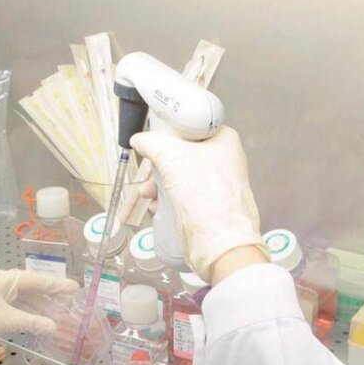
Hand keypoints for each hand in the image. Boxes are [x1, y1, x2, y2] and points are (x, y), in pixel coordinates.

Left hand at [0, 269, 78, 358]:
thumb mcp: (4, 321)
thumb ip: (30, 322)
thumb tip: (53, 326)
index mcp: (1, 279)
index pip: (34, 280)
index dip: (55, 285)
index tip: (74, 287)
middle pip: (29, 289)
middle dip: (49, 298)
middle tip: (69, 304)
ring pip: (20, 301)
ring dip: (37, 309)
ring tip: (57, 316)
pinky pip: (12, 309)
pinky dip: (25, 316)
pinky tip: (36, 324)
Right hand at [132, 126, 267, 282]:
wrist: (218, 239)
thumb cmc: (204, 192)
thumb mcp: (172, 157)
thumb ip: (152, 143)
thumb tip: (139, 139)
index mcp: (224, 140)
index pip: (193, 125)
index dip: (171, 130)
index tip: (154, 136)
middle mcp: (223, 160)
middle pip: (182, 151)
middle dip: (160, 162)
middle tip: (148, 167)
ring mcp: (216, 183)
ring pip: (179, 174)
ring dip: (158, 182)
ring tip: (147, 192)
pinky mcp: (207, 204)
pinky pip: (182, 193)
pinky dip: (167, 197)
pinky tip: (156, 205)